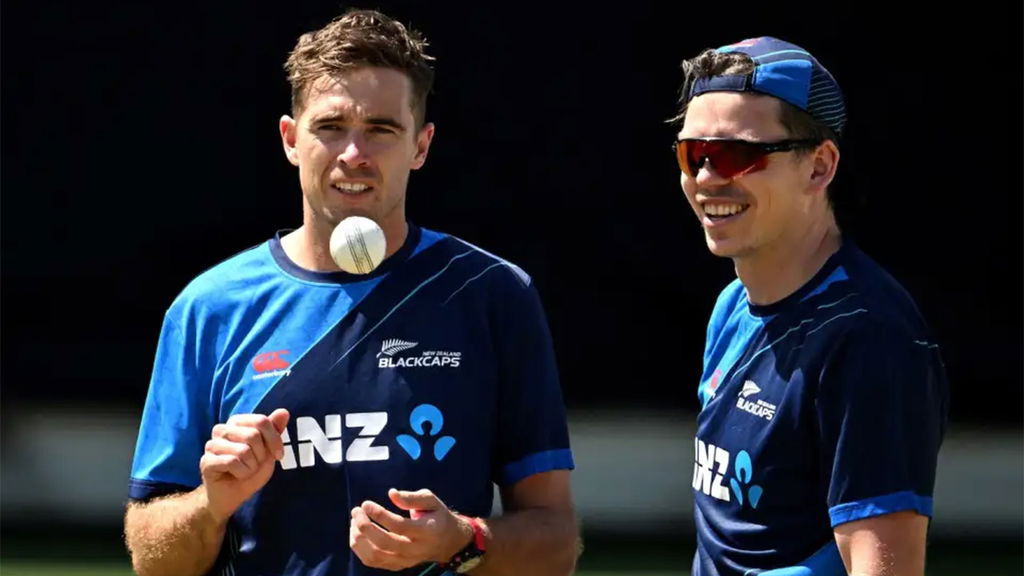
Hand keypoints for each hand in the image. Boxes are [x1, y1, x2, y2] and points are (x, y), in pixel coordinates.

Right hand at [199, 408, 289, 523]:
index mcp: (237, 422)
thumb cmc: (250, 471)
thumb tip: (284, 411)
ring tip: (244, 470)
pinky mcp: (206, 461)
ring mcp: (211, 445)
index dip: (274, 440)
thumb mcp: (268, 451)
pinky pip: (232, 462)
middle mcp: (222, 429)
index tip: (278, 455)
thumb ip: (274, 431)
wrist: (232, 496)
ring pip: (243, 450)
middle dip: (261, 456)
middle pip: (253, 435)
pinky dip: (242, 473)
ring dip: (251, 466)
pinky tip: (237, 476)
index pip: (261, 421)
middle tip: (254, 465)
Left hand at [349, 488, 472, 569]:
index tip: (366, 503)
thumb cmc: (437, 516)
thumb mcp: (431, 501)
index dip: (380, 515)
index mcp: (427, 531)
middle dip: (365, 527)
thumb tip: (391, 493)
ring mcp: (406, 560)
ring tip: (355, 521)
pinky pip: (374, 562)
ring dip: (359, 539)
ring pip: (376, 556)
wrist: (448, 542)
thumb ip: (412, 497)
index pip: (399, 526)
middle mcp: (416, 549)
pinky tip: (358, 534)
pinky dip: (360, 549)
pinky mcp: (398, 566)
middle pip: (385, 543)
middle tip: (356, 511)